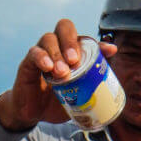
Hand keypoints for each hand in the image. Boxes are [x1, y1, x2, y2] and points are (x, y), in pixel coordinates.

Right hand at [0, 19, 117, 131]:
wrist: (36, 113)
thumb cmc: (59, 100)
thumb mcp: (79, 93)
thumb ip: (92, 82)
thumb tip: (112, 73)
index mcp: (72, 51)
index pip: (84, 38)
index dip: (98, 43)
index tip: (109, 51)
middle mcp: (57, 46)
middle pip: (64, 27)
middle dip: (71, 42)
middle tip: (75, 61)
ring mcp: (42, 52)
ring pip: (48, 39)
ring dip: (57, 53)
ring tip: (63, 73)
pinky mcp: (28, 63)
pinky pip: (34, 53)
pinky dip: (42, 57)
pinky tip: (48, 68)